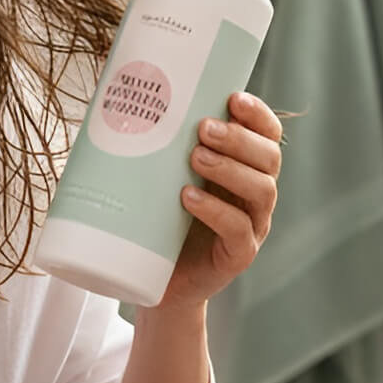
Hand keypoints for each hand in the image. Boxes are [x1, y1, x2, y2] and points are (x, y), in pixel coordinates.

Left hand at [150, 92, 282, 314]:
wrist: (156, 285)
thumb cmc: (159, 223)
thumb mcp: (163, 180)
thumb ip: (158, 149)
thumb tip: (113, 99)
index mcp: (246, 170)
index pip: (268, 136)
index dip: (258, 116)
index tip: (233, 98)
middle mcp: (256, 195)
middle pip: (269, 158)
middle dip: (240, 138)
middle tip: (203, 128)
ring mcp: (253, 226)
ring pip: (261, 190)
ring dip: (230, 168)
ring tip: (196, 156)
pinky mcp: (238, 255)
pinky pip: (238, 230)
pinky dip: (216, 211)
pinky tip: (189, 197)